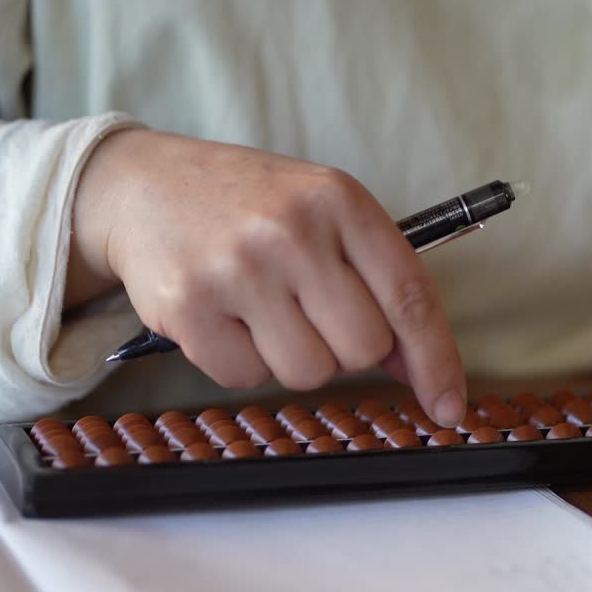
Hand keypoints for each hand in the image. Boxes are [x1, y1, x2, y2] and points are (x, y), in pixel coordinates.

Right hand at [67, 129, 466, 426]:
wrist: (142, 185)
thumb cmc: (248, 205)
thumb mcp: (323, 215)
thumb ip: (375, 280)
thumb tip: (418, 367)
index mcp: (339, 201)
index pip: (409, 296)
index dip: (436, 360)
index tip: (449, 405)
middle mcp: (291, 231)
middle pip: (362, 348)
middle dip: (345, 348)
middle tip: (309, 311)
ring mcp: (237, 268)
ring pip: (307, 372)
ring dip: (292, 357)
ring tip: (262, 309)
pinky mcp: (187, 306)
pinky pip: (245, 378)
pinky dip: (241, 362)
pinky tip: (225, 316)